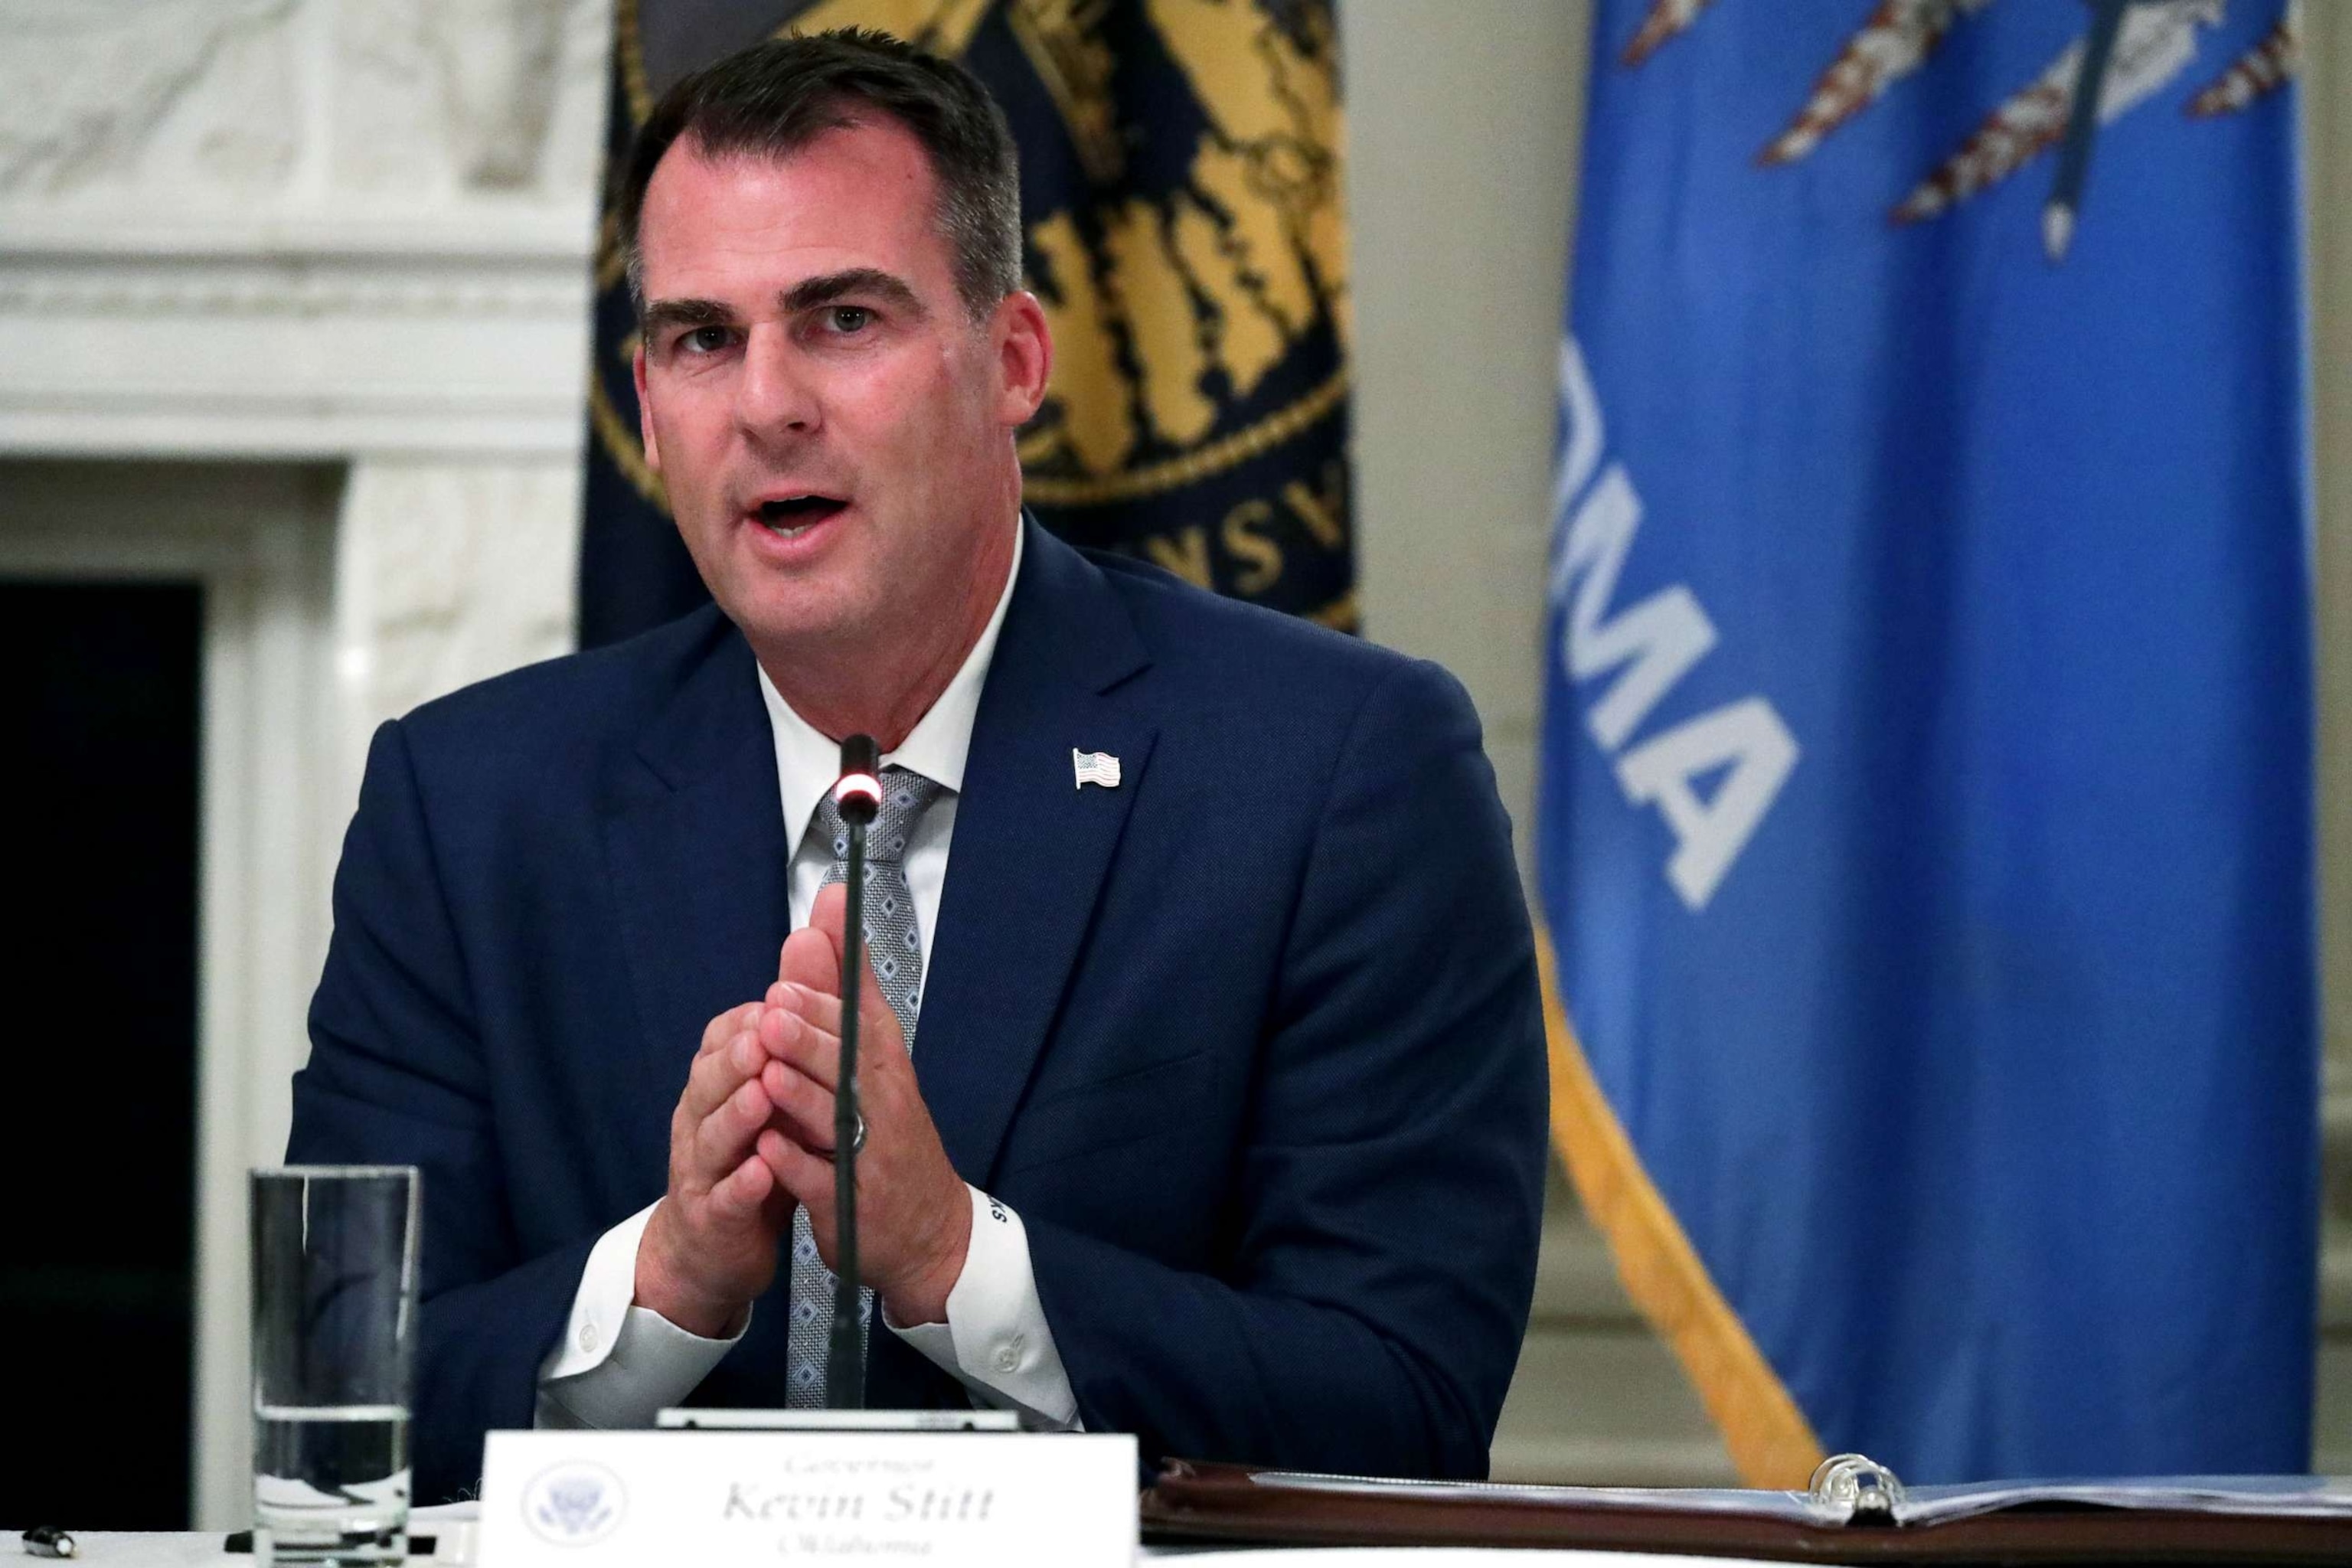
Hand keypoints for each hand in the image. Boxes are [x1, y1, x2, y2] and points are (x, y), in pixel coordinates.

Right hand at [634, 998, 795, 1336]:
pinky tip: (761, 1172)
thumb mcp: (775, 1087)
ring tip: (762, 1095)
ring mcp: (702, 1170)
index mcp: (718, 1084)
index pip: (723, 1040)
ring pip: (712, 1137)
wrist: (714, 1244)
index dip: (748, 1022)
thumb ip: (791, 1019)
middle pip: (710, 1081)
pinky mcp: (713, 1217)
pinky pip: (725, 1199)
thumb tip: (809, 938)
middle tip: (764, 1040)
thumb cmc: (754, 1152)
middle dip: (737, 1059)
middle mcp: (702, 1120)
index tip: (777, 1001)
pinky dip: (741, 1184)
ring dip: (737, 1115)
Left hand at [753, 883, 972, 1325]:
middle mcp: (885, 1106)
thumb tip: (825, 913)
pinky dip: (797, 1165)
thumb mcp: (872, 1057)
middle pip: (852, 1064)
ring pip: (837, 1121)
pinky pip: (824, 1183)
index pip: (864, 1019)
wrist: (929, 1231)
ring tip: (768, 1070)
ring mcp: (871, 1157)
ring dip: (804, 1095)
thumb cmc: (889, 1132)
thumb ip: (844, 988)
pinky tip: (767, 1147)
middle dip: (814, 1035)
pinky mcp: (853, 1204)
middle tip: (775, 1005)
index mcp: (886, 1067)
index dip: (832, 988)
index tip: (801, 953)